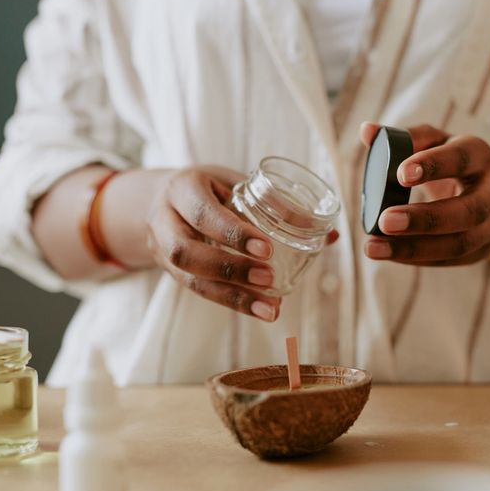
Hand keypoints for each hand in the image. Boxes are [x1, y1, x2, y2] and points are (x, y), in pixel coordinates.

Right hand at [145, 166, 281, 320]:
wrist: (157, 200)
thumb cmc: (207, 188)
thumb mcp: (233, 182)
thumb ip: (275, 204)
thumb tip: (332, 236)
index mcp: (182, 189)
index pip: (203, 213)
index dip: (233, 233)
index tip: (267, 250)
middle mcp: (164, 221)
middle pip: (186, 252)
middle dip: (230, 269)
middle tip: (268, 278)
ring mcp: (162, 250)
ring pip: (190, 281)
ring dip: (233, 298)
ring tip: (269, 309)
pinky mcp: (171, 273)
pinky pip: (199, 292)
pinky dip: (231, 302)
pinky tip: (259, 309)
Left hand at [360, 123, 489, 265]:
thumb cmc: (452, 161)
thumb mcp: (435, 142)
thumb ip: (403, 138)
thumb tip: (366, 131)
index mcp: (480, 156)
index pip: (461, 159)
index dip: (434, 165)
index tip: (400, 173)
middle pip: (468, 211)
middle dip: (424, 219)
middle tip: (384, 221)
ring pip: (459, 243)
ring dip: (414, 248)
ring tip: (373, 247)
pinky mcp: (480, 251)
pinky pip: (448, 260)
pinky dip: (415, 258)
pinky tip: (387, 253)